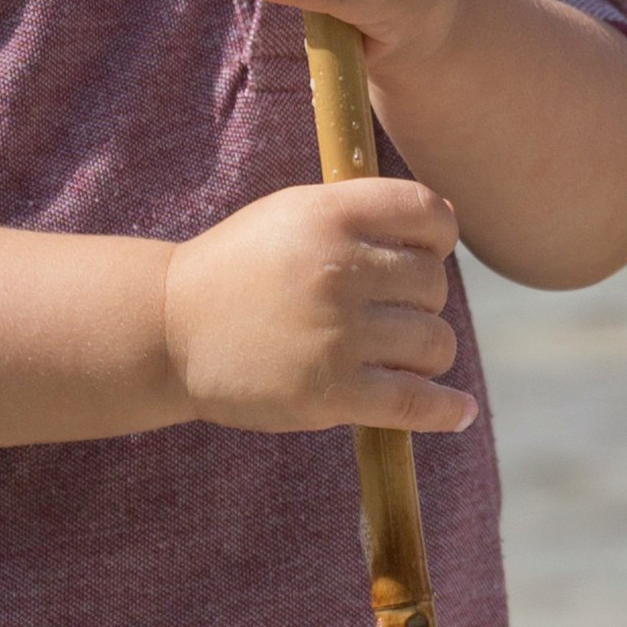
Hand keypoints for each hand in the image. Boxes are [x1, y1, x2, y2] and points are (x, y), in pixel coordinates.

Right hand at [161, 177, 473, 436]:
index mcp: (330, 215)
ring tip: (394, 357)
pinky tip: (458, 411)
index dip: (437, 238)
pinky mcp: (332, 392)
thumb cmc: (240, 269)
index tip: (423, 255)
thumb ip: (360, 215)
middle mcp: (338, 269)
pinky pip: (416, 402)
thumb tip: (441, 234)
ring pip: (434, 343)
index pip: (430, 215)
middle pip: (434, 285)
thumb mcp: (292, 215)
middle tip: (382, 314)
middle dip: (419, 301)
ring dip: (424, 354)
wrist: (168, 330)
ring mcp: (337, 334)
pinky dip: (445, 410)